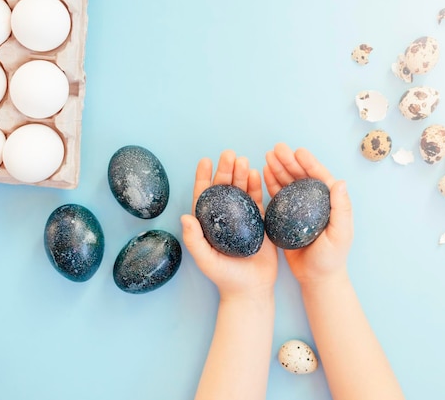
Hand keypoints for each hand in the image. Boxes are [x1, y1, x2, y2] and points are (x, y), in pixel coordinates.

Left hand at [181, 150, 277, 300]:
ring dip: (241, 174)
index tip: (205, 160)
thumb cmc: (224, 277)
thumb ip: (194, 239)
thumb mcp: (205, 259)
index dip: (204, 177)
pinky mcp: (260, 222)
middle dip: (225, 170)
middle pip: (224, 188)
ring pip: (241, 191)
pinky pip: (257, 200)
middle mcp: (225, 217)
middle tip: (229, 154)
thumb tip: (184, 216)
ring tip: (242, 161)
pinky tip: (256, 174)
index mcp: (209, 223)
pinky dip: (256, 186)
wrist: (251, 290)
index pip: (204, 195)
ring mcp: (243, 218)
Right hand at [264, 143, 353, 285]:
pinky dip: (271, 184)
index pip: (319, 177)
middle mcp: (314, 202)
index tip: (298, 151)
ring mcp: (299, 209)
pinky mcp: (286, 217)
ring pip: (288, 183)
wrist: (316, 278)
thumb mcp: (340, 235)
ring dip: (278, 168)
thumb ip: (341, 209)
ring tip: (267, 156)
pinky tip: (263, 173)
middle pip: (301, 176)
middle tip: (276, 149)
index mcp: (330, 202)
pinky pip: (278, 197)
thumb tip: (340, 182)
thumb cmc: (331, 258)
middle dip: (289, 161)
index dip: (309, 163)